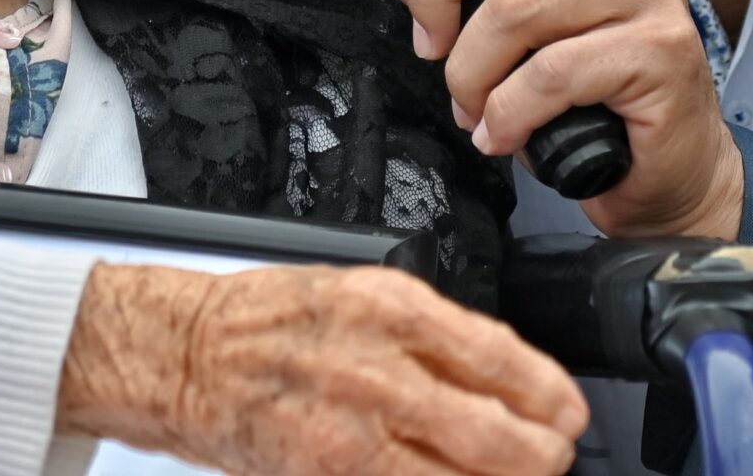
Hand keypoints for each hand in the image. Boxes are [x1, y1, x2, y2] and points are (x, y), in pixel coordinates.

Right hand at [60, 263, 586, 475]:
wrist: (184, 353)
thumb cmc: (267, 321)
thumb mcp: (360, 293)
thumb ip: (433, 334)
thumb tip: (506, 377)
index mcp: (391, 309)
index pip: (503, 360)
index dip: (551, 397)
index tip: (568, 413)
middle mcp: (376, 371)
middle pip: (497, 437)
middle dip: (541, 458)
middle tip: (550, 459)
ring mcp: (350, 436)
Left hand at [345, 0, 743, 240]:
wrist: (666, 172)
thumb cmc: (584, 95)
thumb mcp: (495, 26)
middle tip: (433, 46)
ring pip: (513, 7)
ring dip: (471, 75)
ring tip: (477, 108)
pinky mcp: (661, 47)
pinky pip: (548, 73)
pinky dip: (508, 114)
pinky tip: (506, 133)